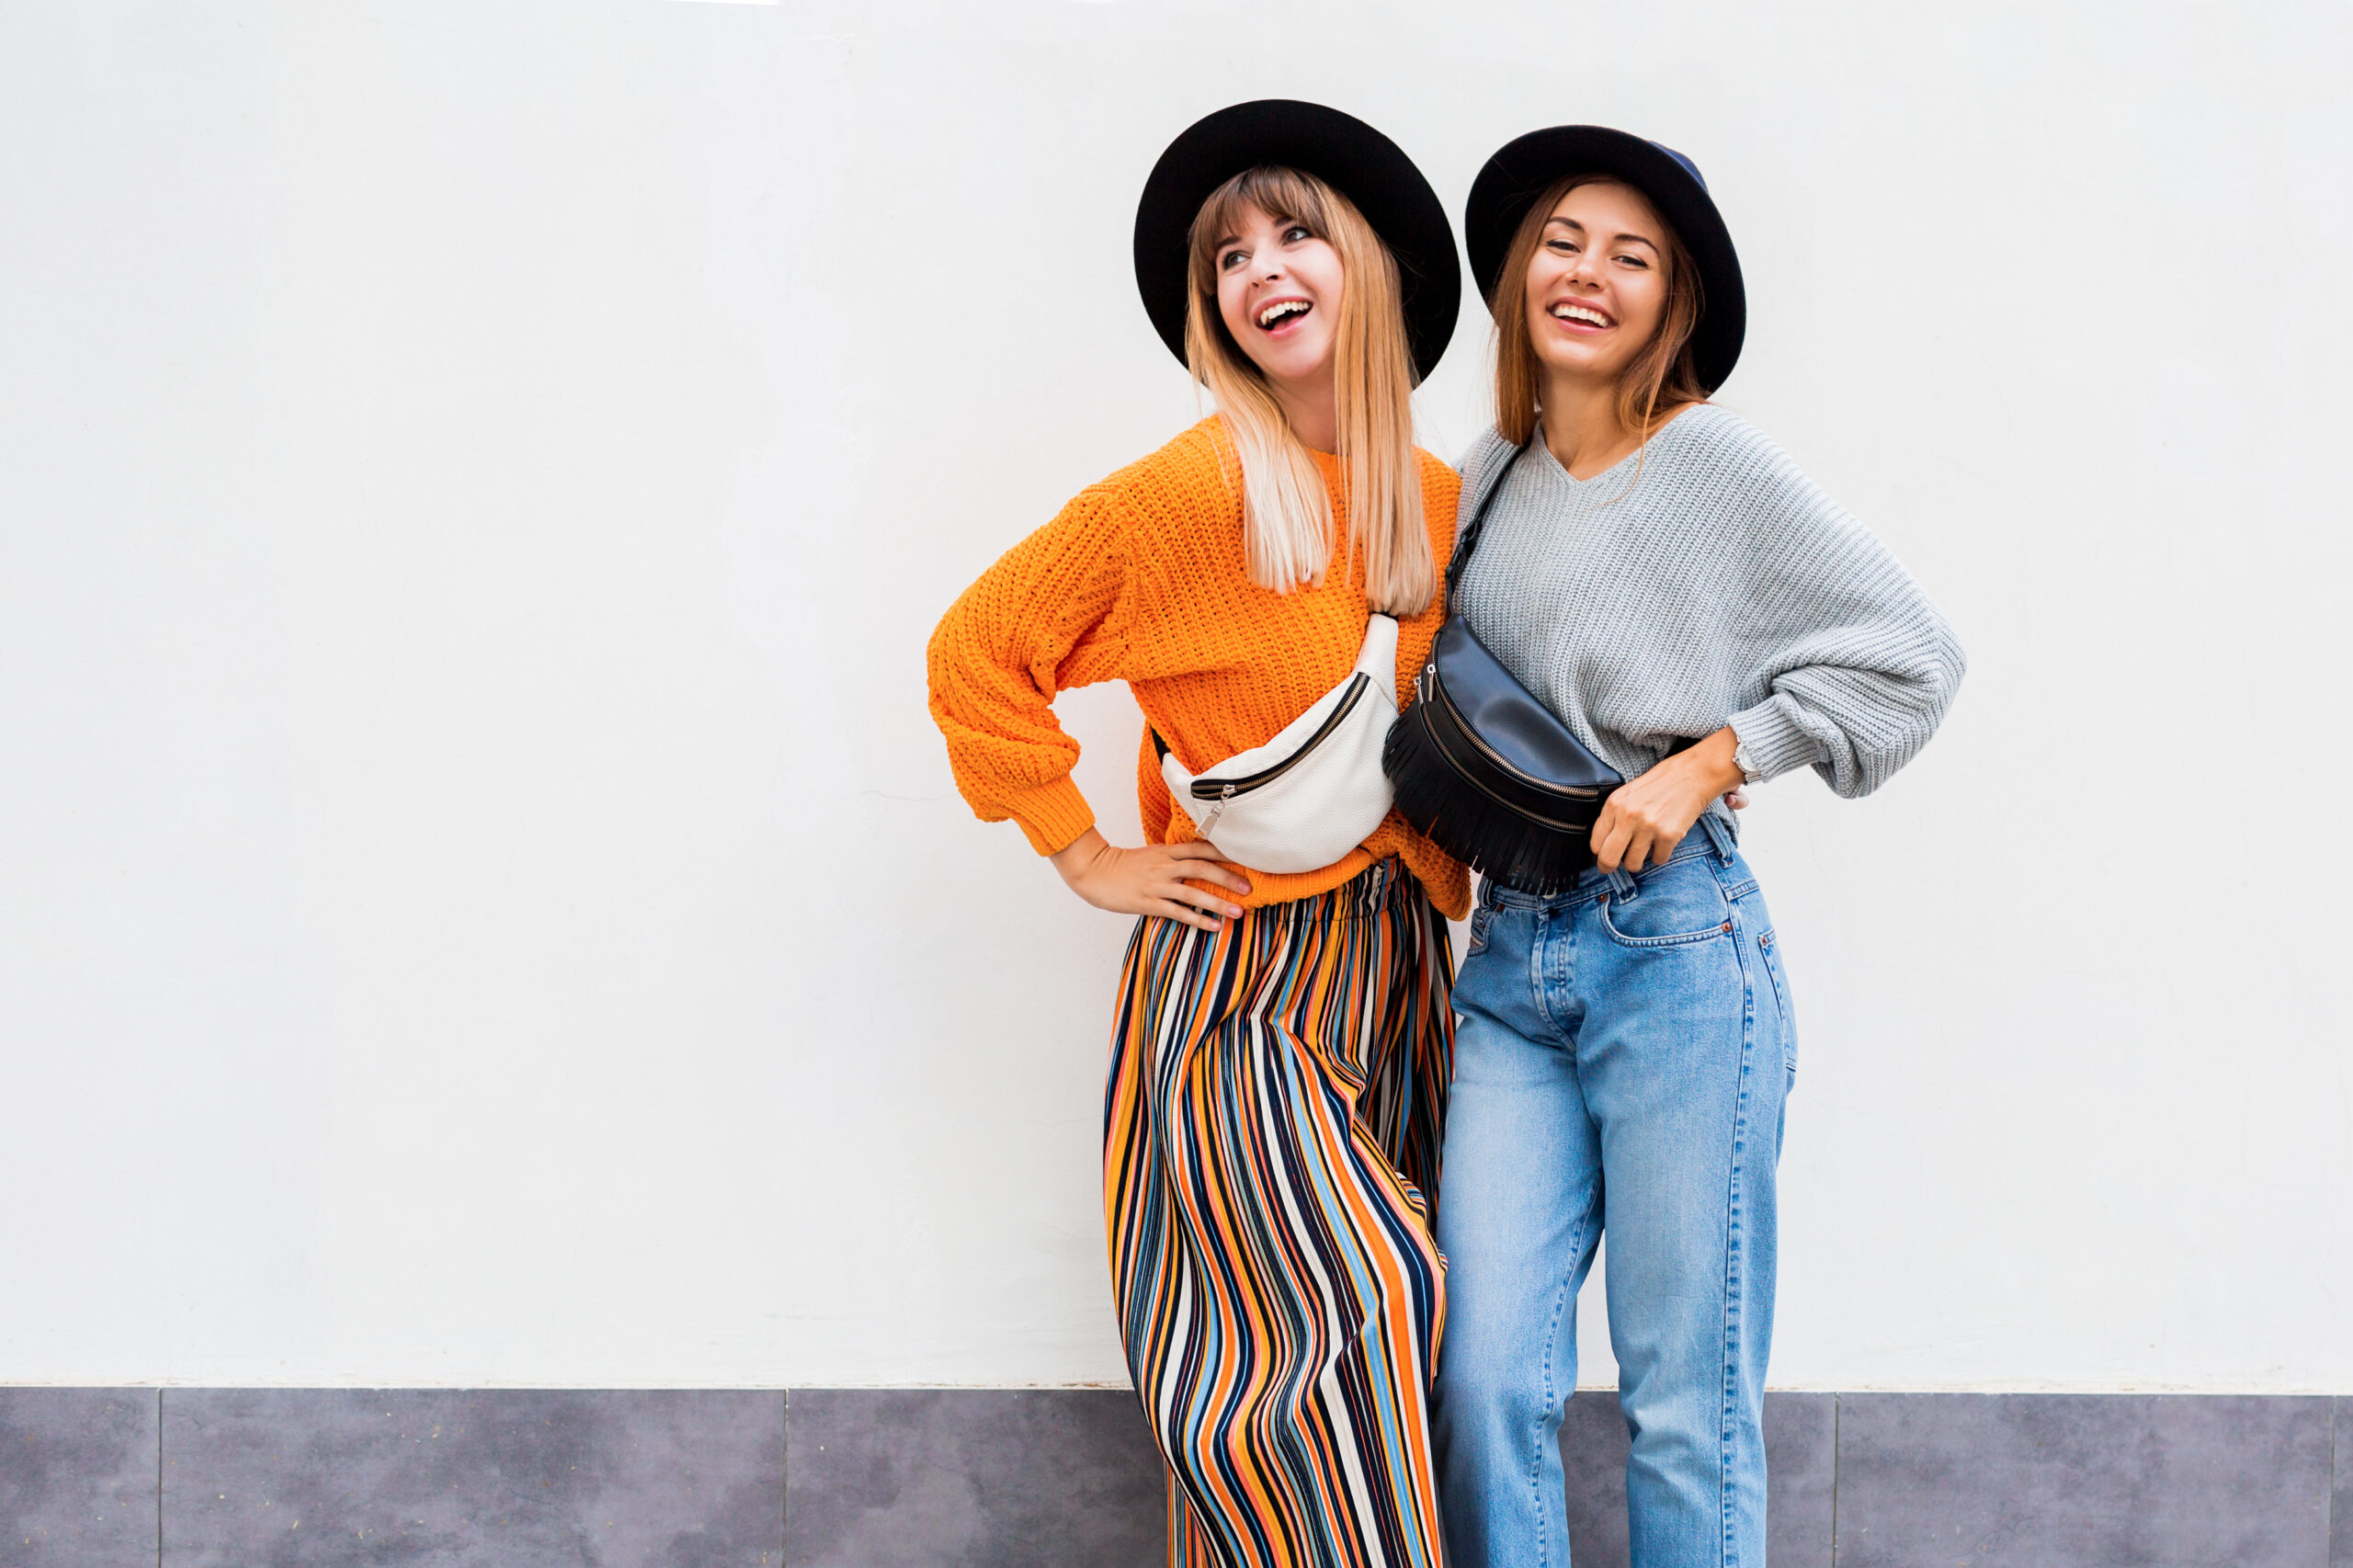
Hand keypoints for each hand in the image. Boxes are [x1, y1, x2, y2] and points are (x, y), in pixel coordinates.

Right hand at [1049, 828, 1252, 931]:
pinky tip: (1214, 927)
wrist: (1095, 872)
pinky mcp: (1148, 903)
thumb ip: (1174, 857)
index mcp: (1166, 851)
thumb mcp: (1151, 854)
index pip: (1200, 847)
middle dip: (1228, 878)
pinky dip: (1198, 920)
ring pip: (1193, 893)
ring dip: (1218, 903)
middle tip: (1249, 888)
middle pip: (1202, 868)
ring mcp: (1157, 885)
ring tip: (1239, 912)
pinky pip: (1178, 912)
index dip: (1224, 852)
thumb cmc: (1124, 865)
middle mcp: (1164, 866)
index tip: (1245, 857)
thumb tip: (1200, 861)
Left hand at [1591, 728, 1745, 873]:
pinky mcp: (1668, 836)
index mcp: (1614, 804)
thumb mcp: (1628, 794)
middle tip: (1613, 868)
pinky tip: (1663, 841)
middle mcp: (1628, 816)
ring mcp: (1648, 827)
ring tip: (1644, 850)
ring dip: (1638, 862)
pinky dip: (1661, 855)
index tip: (1603, 856)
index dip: (1599, 853)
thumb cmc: (1660, 785)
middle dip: (1609, 867)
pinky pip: (1658, 860)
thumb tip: (1602, 847)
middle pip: (1608, 859)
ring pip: (1633, 864)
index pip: (1595, 843)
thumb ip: (1614, 816)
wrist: (1692, 775)